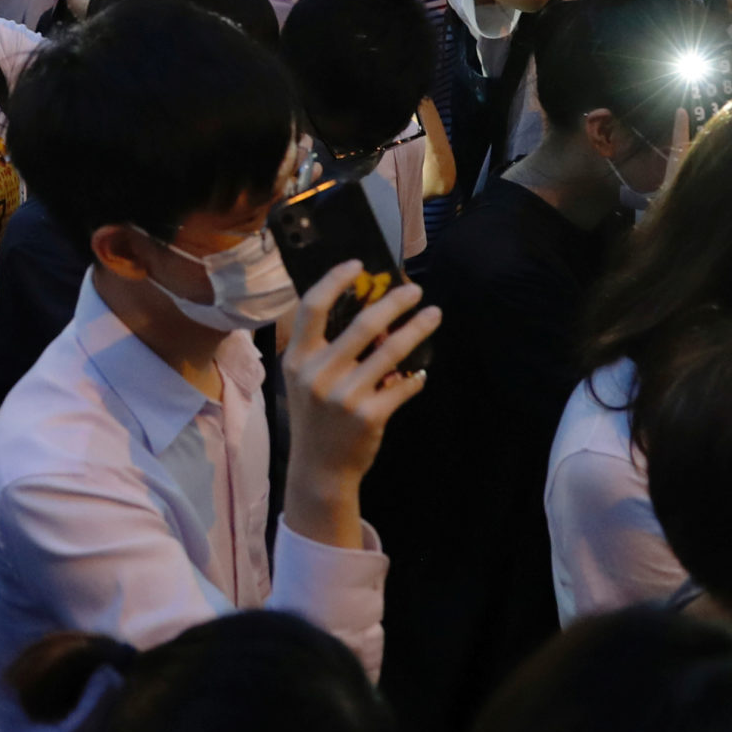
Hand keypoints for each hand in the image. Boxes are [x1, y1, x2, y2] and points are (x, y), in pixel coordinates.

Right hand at [282, 264, 440, 480]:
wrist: (319, 468)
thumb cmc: (314, 417)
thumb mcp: (305, 380)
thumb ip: (325, 349)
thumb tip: (368, 312)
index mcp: (298, 359)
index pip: (313, 308)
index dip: (335, 281)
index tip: (358, 264)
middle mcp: (318, 374)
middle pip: (363, 324)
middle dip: (394, 302)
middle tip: (414, 290)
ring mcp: (344, 396)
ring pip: (391, 351)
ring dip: (418, 329)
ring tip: (433, 315)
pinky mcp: (369, 415)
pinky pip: (403, 385)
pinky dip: (416, 378)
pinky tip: (421, 373)